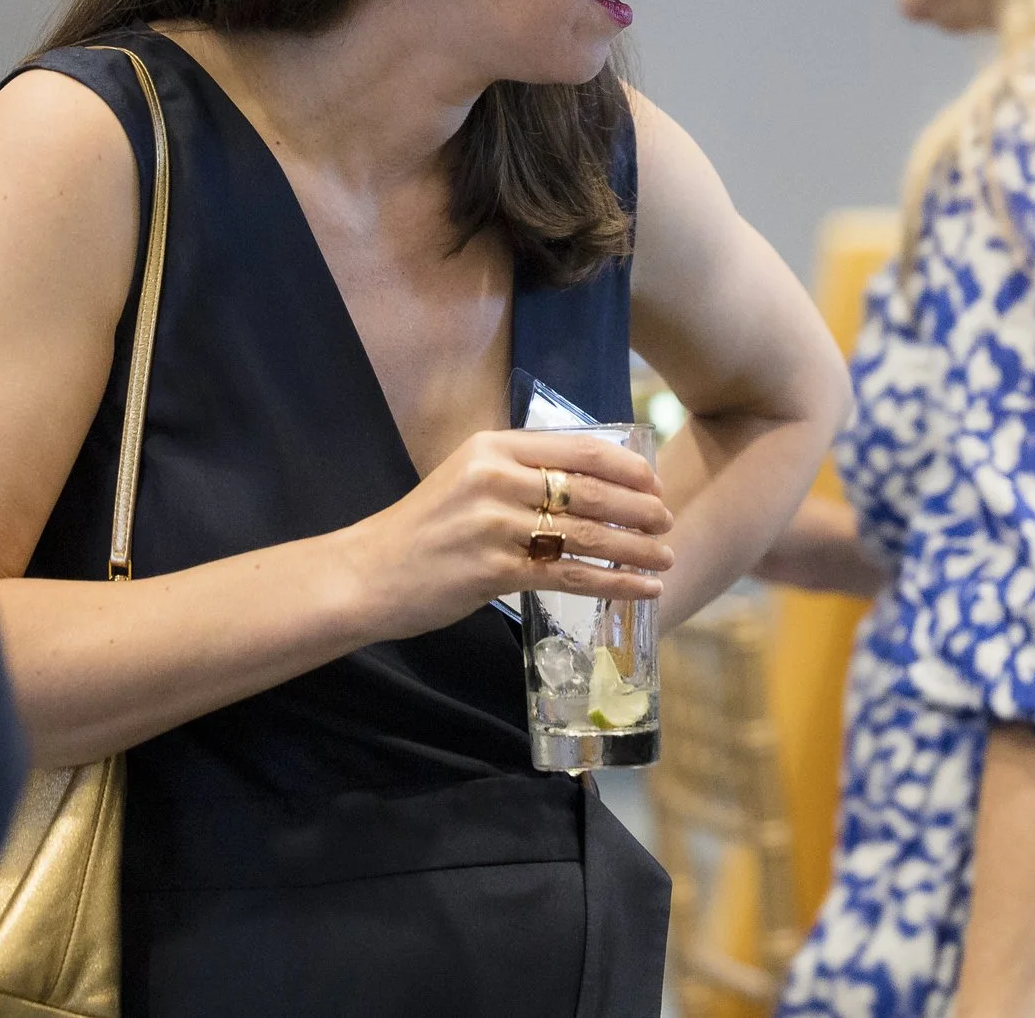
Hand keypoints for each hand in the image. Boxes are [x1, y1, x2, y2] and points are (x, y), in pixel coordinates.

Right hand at [340, 429, 674, 638]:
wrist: (365, 574)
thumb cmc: (424, 528)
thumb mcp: (468, 477)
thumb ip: (521, 471)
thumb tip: (592, 480)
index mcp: (494, 448)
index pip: (581, 449)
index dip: (627, 468)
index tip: (655, 483)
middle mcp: (497, 479)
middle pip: (591, 491)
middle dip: (640, 509)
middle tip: (668, 521)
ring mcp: (494, 525)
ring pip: (586, 535)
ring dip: (636, 547)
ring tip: (666, 556)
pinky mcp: (493, 571)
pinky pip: (570, 575)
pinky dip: (614, 581)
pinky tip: (642, 588)